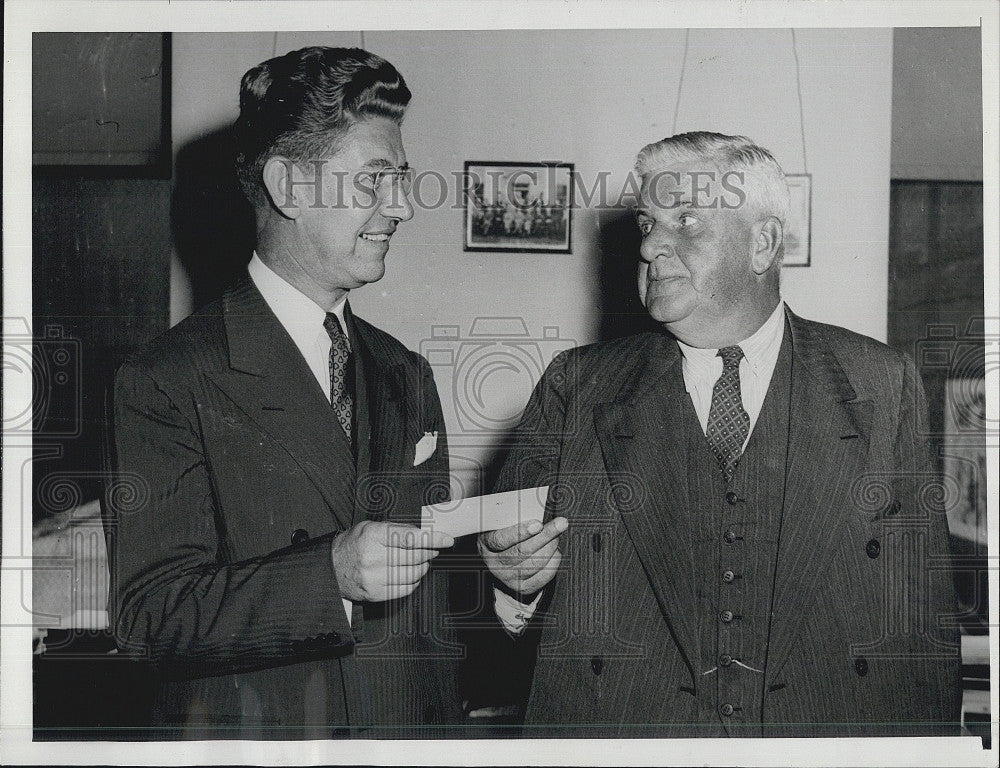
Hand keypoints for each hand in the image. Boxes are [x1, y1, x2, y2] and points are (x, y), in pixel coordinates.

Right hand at [330, 521, 453, 601]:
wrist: (331, 568)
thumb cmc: (353, 545)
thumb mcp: (370, 527)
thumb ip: (396, 528)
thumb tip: (423, 532)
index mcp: (372, 536)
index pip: (410, 538)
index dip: (432, 539)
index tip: (446, 539)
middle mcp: (373, 558)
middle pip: (415, 557)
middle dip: (430, 552)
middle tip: (433, 549)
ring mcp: (374, 578)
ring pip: (413, 575)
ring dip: (423, 567)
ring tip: (422, 561)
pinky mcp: (376, 594)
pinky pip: (405, 589)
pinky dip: (414, 581)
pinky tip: (411, 574)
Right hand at [478, 517, 567, 595]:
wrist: (501, 561)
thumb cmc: (504, 535)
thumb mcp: (500, 525)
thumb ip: (513, 518)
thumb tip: (537, 510)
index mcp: (486, 545)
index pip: (500, 540)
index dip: (520, 532)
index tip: (538, 524)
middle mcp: (495, 564)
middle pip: (522, 551)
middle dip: (545, 536)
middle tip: (561, 523)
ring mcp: (509, 578)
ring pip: (535, 563)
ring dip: (551, 546)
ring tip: (558, 534)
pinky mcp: (523, 588)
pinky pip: (544, 576)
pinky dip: (554, 561)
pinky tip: (555, 550)